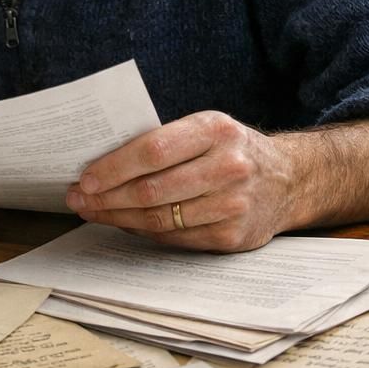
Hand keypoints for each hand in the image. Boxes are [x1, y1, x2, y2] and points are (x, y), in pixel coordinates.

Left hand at [64, 111, 296, 251]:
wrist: (289, 180)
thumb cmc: (231, 150)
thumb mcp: (205, 129)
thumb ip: (163, 142)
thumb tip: (103, 166)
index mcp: (215, 129)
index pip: (152, 150)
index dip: (113, 167)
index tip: (85, 178)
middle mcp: (228, 166)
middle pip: (152, 189)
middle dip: (106, 197)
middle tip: (79, 200)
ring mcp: (233, 204)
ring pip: (159, 218)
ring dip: (118, 217)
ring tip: (93, 212)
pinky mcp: (232, 236)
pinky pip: (174, 238)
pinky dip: (143, 232)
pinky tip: (125, 223)